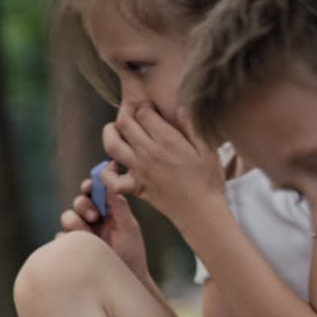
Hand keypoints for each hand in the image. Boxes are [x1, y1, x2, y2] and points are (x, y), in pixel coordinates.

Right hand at [60, 167, 149, 280]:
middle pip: (78, 202)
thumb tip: (112, 178)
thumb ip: (118, 204)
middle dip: (84, 206)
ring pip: (67, 217)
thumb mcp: (128, 226)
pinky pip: (61, 238)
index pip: (94, 191)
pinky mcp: (69, 247)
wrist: (125, 279)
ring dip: (76, 223)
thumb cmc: (131, 252)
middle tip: (95, 217)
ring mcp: (79, 233)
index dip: (90, 185)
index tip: (91, 186)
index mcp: (106, 210)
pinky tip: (80, 249)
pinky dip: (69, 241)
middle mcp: (91, 219)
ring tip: (88, 236)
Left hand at [103, 103, 225, 229]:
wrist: (200, 211)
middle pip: (125, 124)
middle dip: (125, 114)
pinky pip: (111, 180)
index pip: (144, 113)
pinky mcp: (134, 187)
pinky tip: (114, 164)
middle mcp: (149, 153)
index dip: (144, 105)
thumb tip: (180, 107)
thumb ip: (192, 127)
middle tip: (130, 113)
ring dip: (109, 134)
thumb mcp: (207, 149)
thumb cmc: (208, 180)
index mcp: (168, 140)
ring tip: (114, 129)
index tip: (148, 106)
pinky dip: (107, 172)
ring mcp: (138, 170)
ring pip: (112, 145)